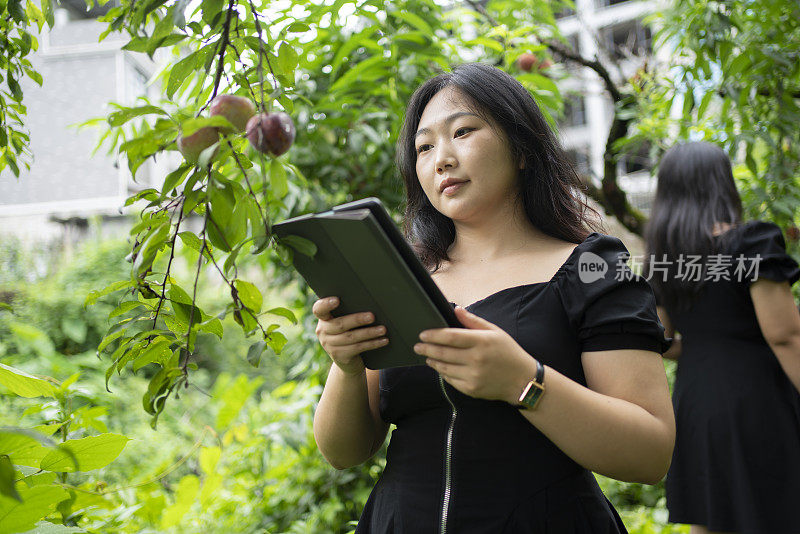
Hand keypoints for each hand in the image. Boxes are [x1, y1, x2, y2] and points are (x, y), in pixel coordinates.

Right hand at [312, 297, 388, 375]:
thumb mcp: (345, 323)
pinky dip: (373, 343)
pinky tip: (383, 340)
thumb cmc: (350, 333)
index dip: (326, 304)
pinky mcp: (340, 356)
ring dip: (369, 333)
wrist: (348, 360)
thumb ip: (349, 312)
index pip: (319, 309)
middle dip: (357, 320)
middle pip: (340, 324)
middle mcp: (323, 332)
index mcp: (323, 319)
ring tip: (383, 329)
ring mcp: (330, 345)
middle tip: (372, 316)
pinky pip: (358, 348)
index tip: (337, 300)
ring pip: (351, 337)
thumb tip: (371, 302)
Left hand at [414, 306, 535, 402]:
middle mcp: (476, 360)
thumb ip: (473, 321)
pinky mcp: (472, 389)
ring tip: (427, 356)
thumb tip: (456, 309)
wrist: (523, 380)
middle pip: (443, 353)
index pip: (450, 337)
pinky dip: (443, 373)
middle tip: (417, 346)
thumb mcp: (495, 332)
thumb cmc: (508, 353)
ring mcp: (473, 376)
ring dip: (433, 361)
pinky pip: (450, 380)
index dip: (433, 335)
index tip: (423, 334)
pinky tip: (440, 367)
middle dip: (427, 348)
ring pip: (444, 368)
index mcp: (482, 342)